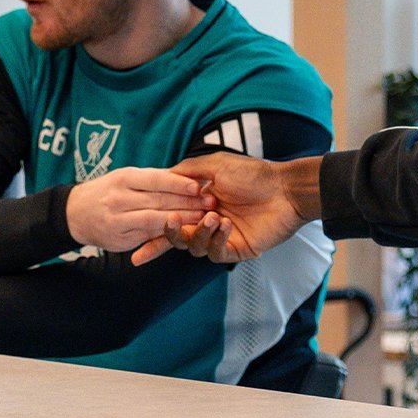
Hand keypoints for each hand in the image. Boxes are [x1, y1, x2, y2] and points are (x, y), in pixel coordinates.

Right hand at [62, 164, 210, 253]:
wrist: (74, 213)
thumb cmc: (108, 192)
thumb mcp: (126, 178)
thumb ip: (153, 179)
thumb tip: (188, 175)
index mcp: (125, 177)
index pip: (156, 179)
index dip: (179, 182)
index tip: (200, 185)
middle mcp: (120, 197)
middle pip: (158, 199)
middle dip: (187, 202)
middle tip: (211, 203)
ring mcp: (118, 219)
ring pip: (155, 219)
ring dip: (182, 220)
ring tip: (204, 219)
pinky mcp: (120, 239)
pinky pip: (146, 237)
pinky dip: (166, 236)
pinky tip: (183, 235)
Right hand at [131, 153, 321, 266]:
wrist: (284, 189)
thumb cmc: (252, 174)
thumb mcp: (213, 165)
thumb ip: (185, 173)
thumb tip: (160, 178)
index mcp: (198, 205)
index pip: (170, 220)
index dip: (152, 230)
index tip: (134, 236)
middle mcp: (206, 223)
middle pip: (176, 238)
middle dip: (169, 233)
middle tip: (171, 222)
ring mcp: (220, 238)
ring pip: (194, 246)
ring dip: (199, 232)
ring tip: (213, 216)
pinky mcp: (236, 250)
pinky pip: (216, 252)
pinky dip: (216, 239)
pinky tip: (225, 224)